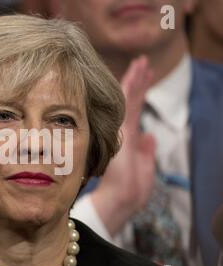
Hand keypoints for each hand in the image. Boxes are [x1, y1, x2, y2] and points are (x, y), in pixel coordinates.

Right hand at [90, 56, 155, 235]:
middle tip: (143, 64)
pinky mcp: (122, 128)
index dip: (140, 96)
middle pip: (131, 102)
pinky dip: (132, 86)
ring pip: (129, 98)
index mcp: (129, 140)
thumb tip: (151, 135)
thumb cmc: (131, 189)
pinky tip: (136, 72)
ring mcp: (121, 128)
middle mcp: (123, 131)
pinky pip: (128, 103)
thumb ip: (147, 150)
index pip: (135, 112)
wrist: (120, 199)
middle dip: (138, 83)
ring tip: (143, 62)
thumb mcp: (145, 167)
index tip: (145, 80)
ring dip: (136, 79)